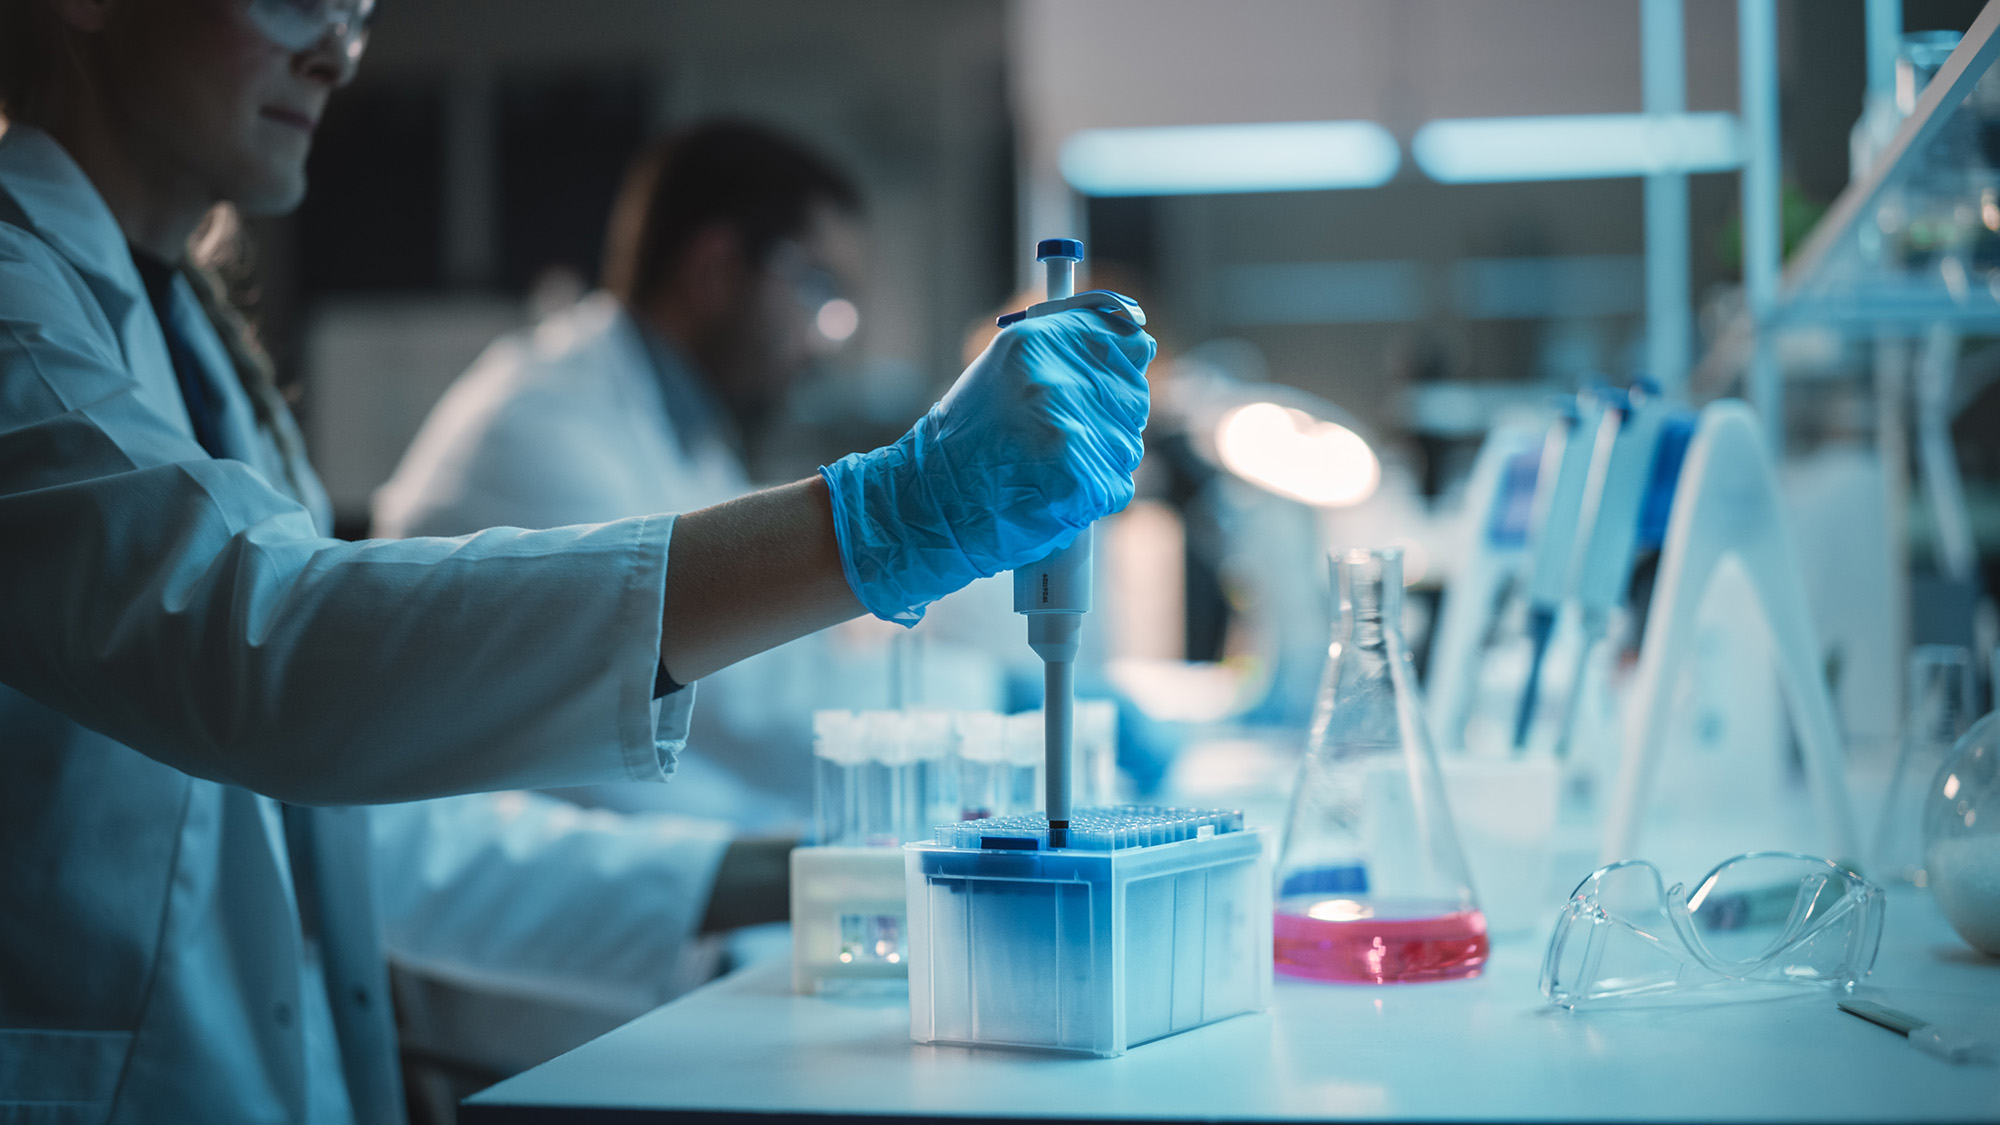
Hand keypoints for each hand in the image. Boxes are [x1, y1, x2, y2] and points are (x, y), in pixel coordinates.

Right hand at [819, 308, 1154, 623]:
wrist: (926, 506)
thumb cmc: (963, 444)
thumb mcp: (1003, 372)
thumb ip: (1064, 352)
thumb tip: (1139, 343)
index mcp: (1035, 342)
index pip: (1122, 337)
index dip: (1121, 363)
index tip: (1106, 380)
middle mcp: (1056, 379)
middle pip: (1130, 394)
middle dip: (1106, 420)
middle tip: (1056, 441)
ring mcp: (1071, 431)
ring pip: (1126, 444)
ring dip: (1098, 461)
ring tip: (1045, 469)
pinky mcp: (1081, 480)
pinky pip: (1116, 486)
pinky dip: (1092, 498)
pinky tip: (1051, 495)